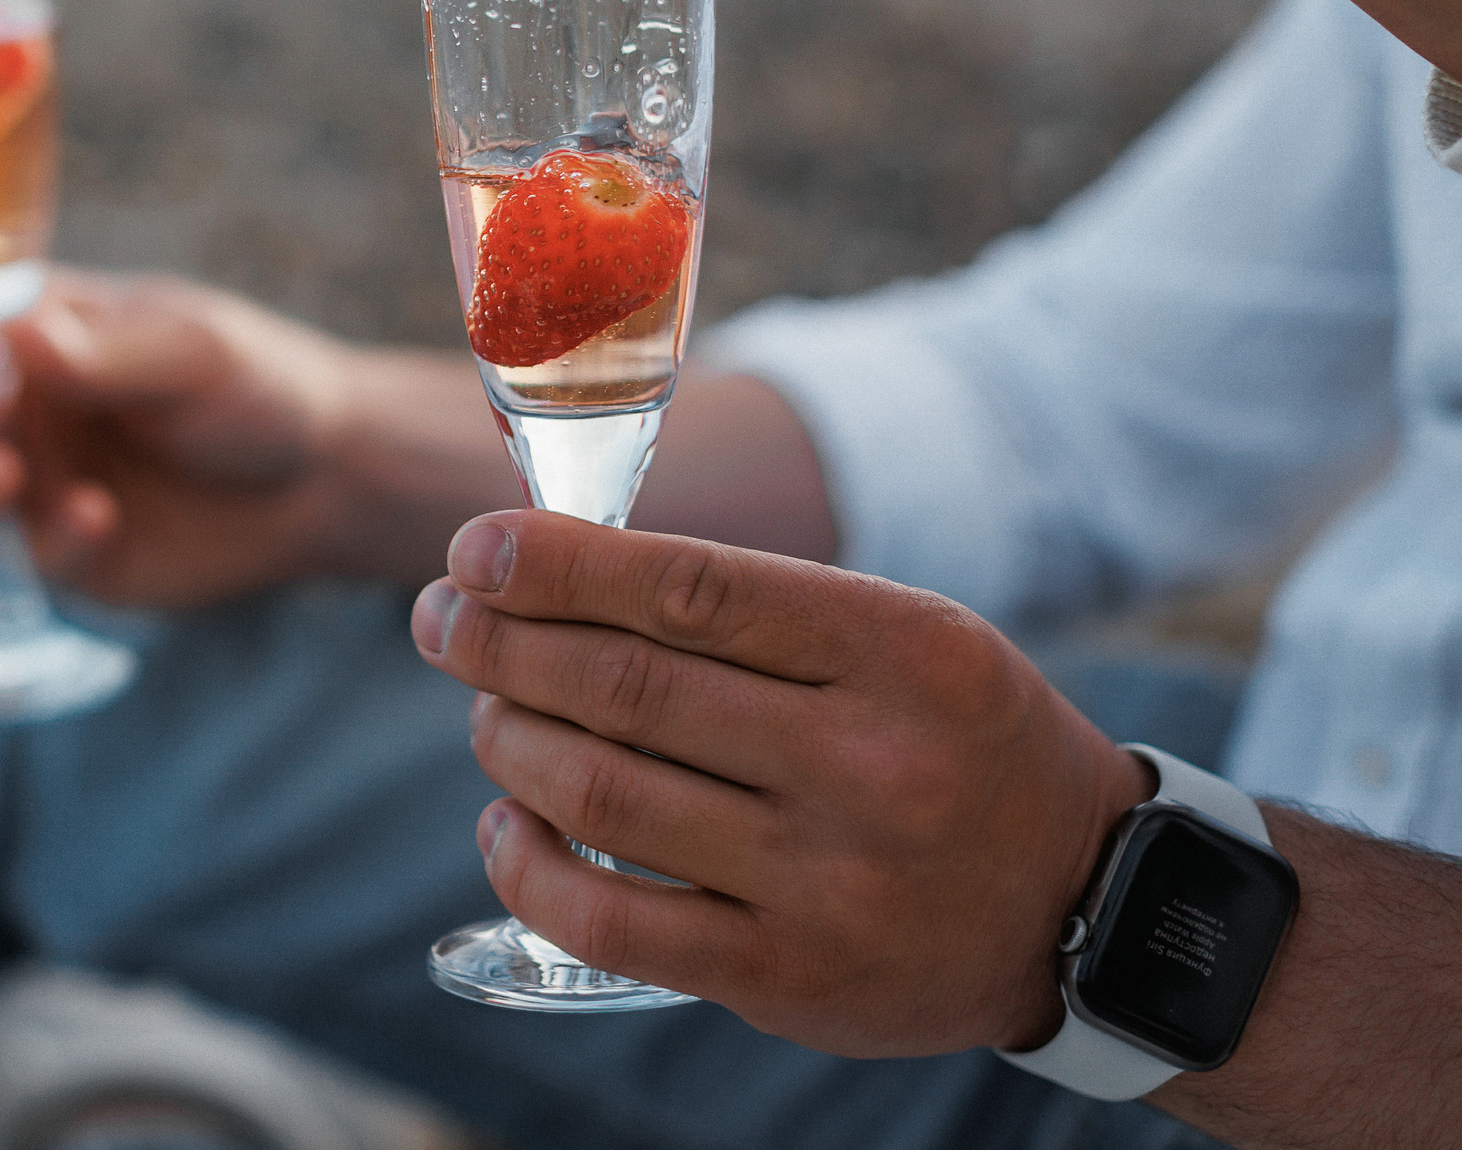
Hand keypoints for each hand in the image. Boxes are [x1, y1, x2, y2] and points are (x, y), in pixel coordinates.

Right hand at [0, 268, 514, 607]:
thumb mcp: (186, 351)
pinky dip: (52, 538)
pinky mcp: (65, 553)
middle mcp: (21, 404)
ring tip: (6, 479)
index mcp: (39, 330)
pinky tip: (101, 517)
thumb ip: (93, 351)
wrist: (325, 479)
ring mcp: (36, 481)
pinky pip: (29, 554)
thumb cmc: (255, 385)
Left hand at [409, 508, 1147, 1056]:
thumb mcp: (908, 637)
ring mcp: (829, 880)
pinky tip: (505, 824)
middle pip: (627, 686)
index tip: (474, 550)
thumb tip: (555, 573)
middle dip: (501, 643)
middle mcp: (871, 765)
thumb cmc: (959, 740)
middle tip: (442, 622)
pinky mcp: (789, 978)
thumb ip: (756, 609)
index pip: (692, 588)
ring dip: (507, 739)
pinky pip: (611, 920)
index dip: (559, 564)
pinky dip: (527, 866)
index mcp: (904, 651)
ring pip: (601, 793)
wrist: (1086, 904)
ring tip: (486, 709)